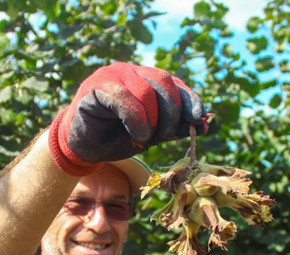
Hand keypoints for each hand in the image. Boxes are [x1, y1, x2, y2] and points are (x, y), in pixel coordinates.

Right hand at [49, 62, 209, 175]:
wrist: (83, 148)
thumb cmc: (117, 138)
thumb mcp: (152, 135)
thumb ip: (176, 128)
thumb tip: (206, 123)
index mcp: (146, 80)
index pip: (175, 83)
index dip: (190, 100)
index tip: (200, 120)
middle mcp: (131, 72)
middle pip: (164, 82)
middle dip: (172, 113)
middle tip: (166, 136)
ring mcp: (112, 76)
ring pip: (146, 89)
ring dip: (152, 120)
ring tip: (145, 139)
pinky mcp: (96, 87)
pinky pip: (123, 98)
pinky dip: (136, 119)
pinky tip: (136, 135)